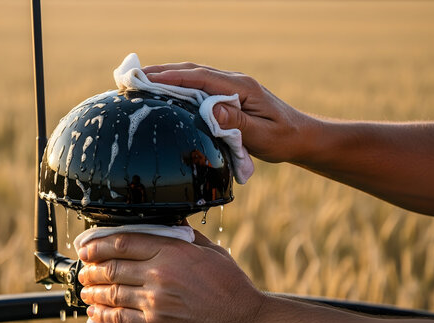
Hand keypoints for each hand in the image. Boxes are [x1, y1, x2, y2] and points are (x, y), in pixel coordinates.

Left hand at [77, 225, 265, 322]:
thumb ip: (186, 236)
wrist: (244, 322)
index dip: (99, 244)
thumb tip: (170, 224)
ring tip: (85, 290)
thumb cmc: (231, 286)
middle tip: (84, 270)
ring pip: (111, 293)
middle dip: (91, 269)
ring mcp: (155, 301)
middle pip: (112, 267)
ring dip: (92, 291)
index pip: (124, 242)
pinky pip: (119, 319)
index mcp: (172, 251)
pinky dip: (102, 315)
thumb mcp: (211, 250)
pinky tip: (95, 312)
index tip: (88, 247)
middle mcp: (159, 274)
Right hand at [143, 63, 320, 163]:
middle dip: (161, 72)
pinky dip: (178, 85)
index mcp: (241, 87)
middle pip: (192, 71)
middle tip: (131, 76)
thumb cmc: (284, 139)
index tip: (145, 79)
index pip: (200, 78)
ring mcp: (231, 86)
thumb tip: (209, 109)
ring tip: (139, 80)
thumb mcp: (263, 135)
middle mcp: (234, 81)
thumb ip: (237, 122)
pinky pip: (199, 85)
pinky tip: (164, 90)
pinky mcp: (229, 94)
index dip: (171, 77)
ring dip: (167, 76)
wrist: (301, 136)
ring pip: (194, 76)